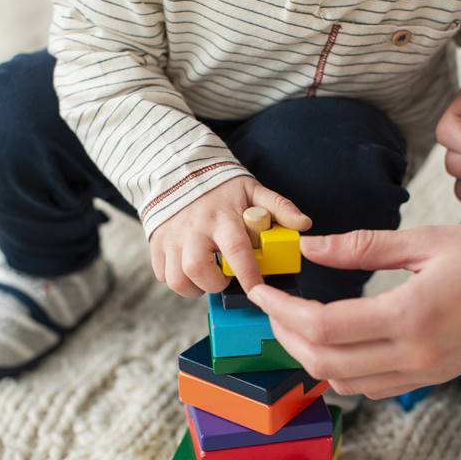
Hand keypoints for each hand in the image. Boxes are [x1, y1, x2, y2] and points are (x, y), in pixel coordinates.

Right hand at [149, 176, 310, 297]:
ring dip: (194, 287)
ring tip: (208, 277)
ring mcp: (172, 237)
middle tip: (224, 279)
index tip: (256, 289)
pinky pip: (162, 274)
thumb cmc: (221, 188)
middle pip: (197, 269)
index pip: (236, 250)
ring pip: (177, 278)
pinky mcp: (157, 243)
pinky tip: (191, 270)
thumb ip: (279, 207)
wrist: (179, 170)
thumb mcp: (252, 190)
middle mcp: (193, 229)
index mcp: (221, 217)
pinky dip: (177, 280)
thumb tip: (304, 224)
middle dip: (214, 284)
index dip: (247, 274)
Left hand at [247, 225, 460, 399]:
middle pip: (323, 362)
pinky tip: (331, 341)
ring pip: (342, 382)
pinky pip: (370, 387)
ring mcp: (424, 373)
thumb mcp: (429, 239)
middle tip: (271, 304)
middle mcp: (415, 355)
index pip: (322, 326)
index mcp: (411, 315)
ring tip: (294, 320)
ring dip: (308, 356)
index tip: (261, 288)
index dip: (282, 309)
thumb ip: (363, 245)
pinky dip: (339, 369)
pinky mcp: (432, 378)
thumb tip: (310, 246)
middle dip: (285, 335)